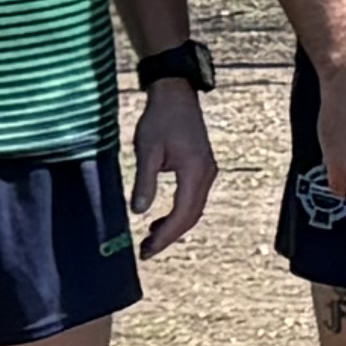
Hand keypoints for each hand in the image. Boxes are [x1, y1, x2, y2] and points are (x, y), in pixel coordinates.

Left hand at [127, 80, 219, 259]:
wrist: (176, 95)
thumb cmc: (160, 119)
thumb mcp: (147, 150)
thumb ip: (144, 182)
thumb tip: (139, 212)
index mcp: (195, 171)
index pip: (183, 213)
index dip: (166, 235)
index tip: (147, 249)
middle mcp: (207, 174)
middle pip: (192, 216)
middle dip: (170, 236)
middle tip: (146, 250)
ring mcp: (207, 171)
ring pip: (193, 209)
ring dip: (174, 227)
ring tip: (150, 239)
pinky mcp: (201, 168)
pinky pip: (193, 199)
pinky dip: (178, 214)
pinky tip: (160, 220)